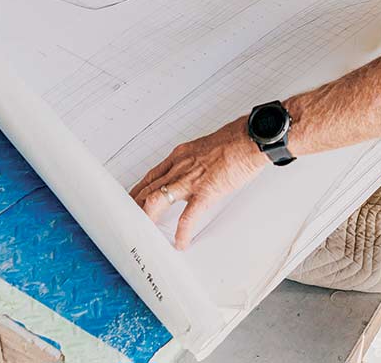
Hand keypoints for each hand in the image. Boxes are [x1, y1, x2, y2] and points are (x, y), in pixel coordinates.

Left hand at [130, 117, 267, 249]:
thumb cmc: (236, 141)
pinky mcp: (206, 191)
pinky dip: (182, 232)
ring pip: (156, 200)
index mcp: (180, 156)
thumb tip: (195, 173)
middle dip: (135, 207)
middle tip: (130, 222)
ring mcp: (191, 179)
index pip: (151, 176)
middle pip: (147, 189)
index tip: (133, 202)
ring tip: (146, 233)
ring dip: (147, 218)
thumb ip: (195, 161)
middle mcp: (180, 166)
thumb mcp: (206, 148)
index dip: (138, 191)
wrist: (251, 138)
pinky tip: (180, 242)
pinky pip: (188, 216)